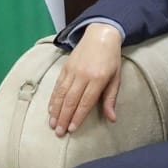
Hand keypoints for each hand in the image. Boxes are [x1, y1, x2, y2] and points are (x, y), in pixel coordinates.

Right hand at [47, 22, 122, 136]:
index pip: (85, 102)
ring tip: (52, 124)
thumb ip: (111, 99)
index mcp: (98, 79)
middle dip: (64, 117)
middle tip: (59, 132)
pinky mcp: (65, 67)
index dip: (78, 116)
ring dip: (55, 110)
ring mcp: (72, 71)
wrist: (100, 35)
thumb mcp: (116, 78)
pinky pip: (57, 86)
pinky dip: (53, 99)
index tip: (72, 129)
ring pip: (61, 94)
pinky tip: (50, 109)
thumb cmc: (111, 59)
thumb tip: (112, 119)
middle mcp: (83, 75)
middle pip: (70, 100)